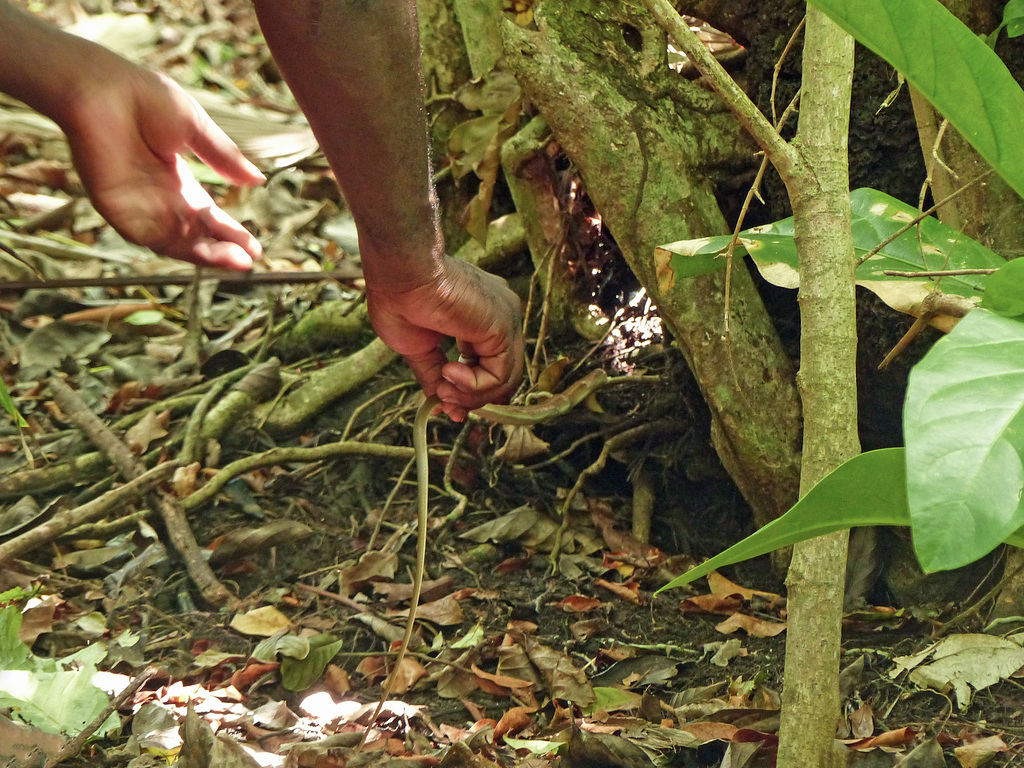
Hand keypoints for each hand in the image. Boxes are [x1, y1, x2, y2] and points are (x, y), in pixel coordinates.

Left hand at [61, 58, 263, 268]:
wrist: (101, 89)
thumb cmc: (143, 97)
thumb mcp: (196, 128)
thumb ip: (224, 158)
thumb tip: (258, 180)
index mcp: (176, 179)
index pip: (207, 216)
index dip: (230, 232)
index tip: (255, 247)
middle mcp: (158, 198)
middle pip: (195, 235)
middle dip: (224, 249)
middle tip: (250, 260)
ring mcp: (138, 207)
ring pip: (177, 243)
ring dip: (209, 255)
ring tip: (239, 262)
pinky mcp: (119, 211)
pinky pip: (152, 238)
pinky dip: (182, 249)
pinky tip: (209, 251)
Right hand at [365, 257, 523, 419]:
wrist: (399, 273)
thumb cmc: (399, 298)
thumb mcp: (418, 347)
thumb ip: (434, 374)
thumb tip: (440, 404)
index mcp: (481, 317)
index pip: (490, 364)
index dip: (470, 390)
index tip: (444, 404)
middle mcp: (500, 317)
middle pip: (501, 375)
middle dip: (471, 397)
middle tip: (443, 402)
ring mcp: (505, 320)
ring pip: (504, 380)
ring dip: (470, 395)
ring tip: (442, 389)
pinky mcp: (503, 327)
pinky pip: (499, 375)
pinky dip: (473, 386)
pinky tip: (449, 373)